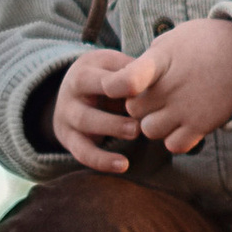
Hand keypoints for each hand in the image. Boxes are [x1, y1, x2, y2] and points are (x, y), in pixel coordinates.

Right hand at [49, 48, 141, 172]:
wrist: (74, 92)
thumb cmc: (107, 77)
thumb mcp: (117, 67)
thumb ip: (136, 71)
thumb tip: (165, 79)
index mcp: (85, 69)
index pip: (101, 76)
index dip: (121, 84)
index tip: (141, 91)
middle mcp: (71, 90)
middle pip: (88, 93)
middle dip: (114, 109)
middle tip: (139, 122)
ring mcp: (67, 114)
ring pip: (84, 122)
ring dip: (111, 128)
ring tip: (136, 132)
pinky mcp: (69, 138)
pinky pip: (82, 152)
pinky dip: (102, 161)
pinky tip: (123, 165)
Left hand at [120, 15, 231, 152]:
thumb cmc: (207, 42)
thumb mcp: (173, 38)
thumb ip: (148, 60)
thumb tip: (130, 79)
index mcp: (161, 61)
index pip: (129, 80)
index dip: (116, 86)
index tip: (116, 87)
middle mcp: (171, 88)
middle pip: (133, 110)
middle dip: (139, 103)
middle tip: (154, 93)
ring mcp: (186, 110)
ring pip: (149, 131)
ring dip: (154, 122)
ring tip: (168, 108)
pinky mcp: (201, 126)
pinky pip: (173, 145)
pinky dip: (173, 138)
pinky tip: (180, 123)